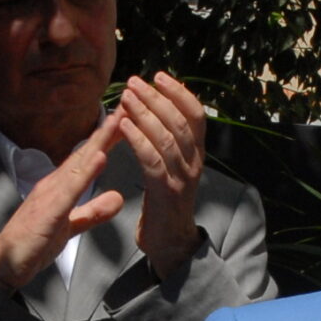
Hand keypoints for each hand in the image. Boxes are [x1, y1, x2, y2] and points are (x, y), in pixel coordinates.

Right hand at [0, 111, 126, 291]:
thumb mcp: (70, 226)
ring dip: (100, 141)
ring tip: (118, 120)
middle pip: (86, 151)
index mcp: (61, 186)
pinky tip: (100, 158)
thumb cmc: (32, 244)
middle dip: (108, 128)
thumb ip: (93, 212)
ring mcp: (50, 194)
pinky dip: (86, 172)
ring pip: (79, 162)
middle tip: (130, 103)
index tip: (129, 118)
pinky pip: (70, 189)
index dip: (109, 137)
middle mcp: (55, 183)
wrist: (3, 265)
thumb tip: (117, 198)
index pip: (89, 156)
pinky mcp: (48, 211)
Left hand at [117, 71, 206, 277]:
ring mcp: (182, 177)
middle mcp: (194, 162)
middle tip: (135, 82)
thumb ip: (167, 142)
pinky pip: (152, 160)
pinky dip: (138, 139)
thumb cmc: (165, 204)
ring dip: (145, 114)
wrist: (170, 243)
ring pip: (167, 137)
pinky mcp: (166, 192)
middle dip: (157, 98)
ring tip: (127, 97)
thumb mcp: (173, 168)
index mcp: (196, 154)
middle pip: (180, 121)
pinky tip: (123, 125)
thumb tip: (153, 110)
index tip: (159, 77)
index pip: (196, 115)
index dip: (179, 92)